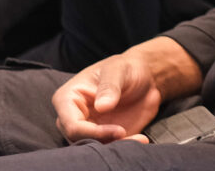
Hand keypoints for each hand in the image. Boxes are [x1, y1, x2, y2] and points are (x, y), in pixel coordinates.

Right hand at [52, 36, 201, 143]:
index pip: (71, 124)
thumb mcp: (118, 69)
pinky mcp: (104, 136)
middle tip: (127, 134)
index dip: (92, 132)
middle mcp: (73, 116)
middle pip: (78, 140)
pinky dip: (124, 146)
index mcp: (68, 98)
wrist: (146, 76)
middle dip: (103, 141)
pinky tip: (141, 139)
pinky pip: (109, 147)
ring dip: (115, 146)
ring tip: (139, 138)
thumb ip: (109, 86)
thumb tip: (101, 107)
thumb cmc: (127, 68)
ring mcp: (88, 128)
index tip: (118, 130)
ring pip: (93, 147)